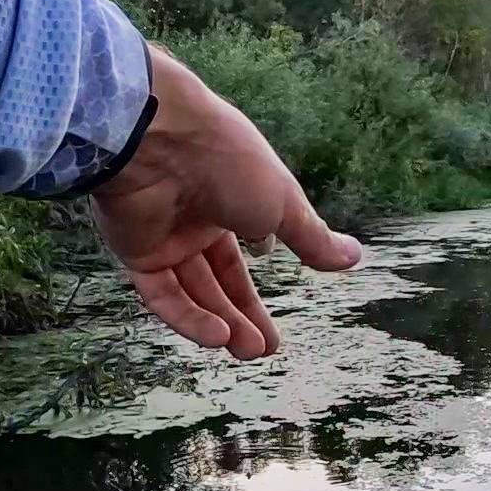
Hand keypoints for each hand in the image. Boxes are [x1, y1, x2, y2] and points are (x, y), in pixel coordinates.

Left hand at [91, 46, 361, 358]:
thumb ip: (312, 237)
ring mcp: (163, 235)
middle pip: (220, 276)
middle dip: (243, 312)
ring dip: (221, 322)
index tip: (271, 280)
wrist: (158, 138)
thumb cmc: (229, 160)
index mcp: (230, 194)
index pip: (244, 237)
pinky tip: (218, 337)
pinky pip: (162, 294)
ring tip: (249, 352)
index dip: (257, 260)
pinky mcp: (134, 251)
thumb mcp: (283, 204)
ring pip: (193, 290)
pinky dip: (188, 318)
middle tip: (265, 350)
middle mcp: (194, 216)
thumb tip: (355, 256)